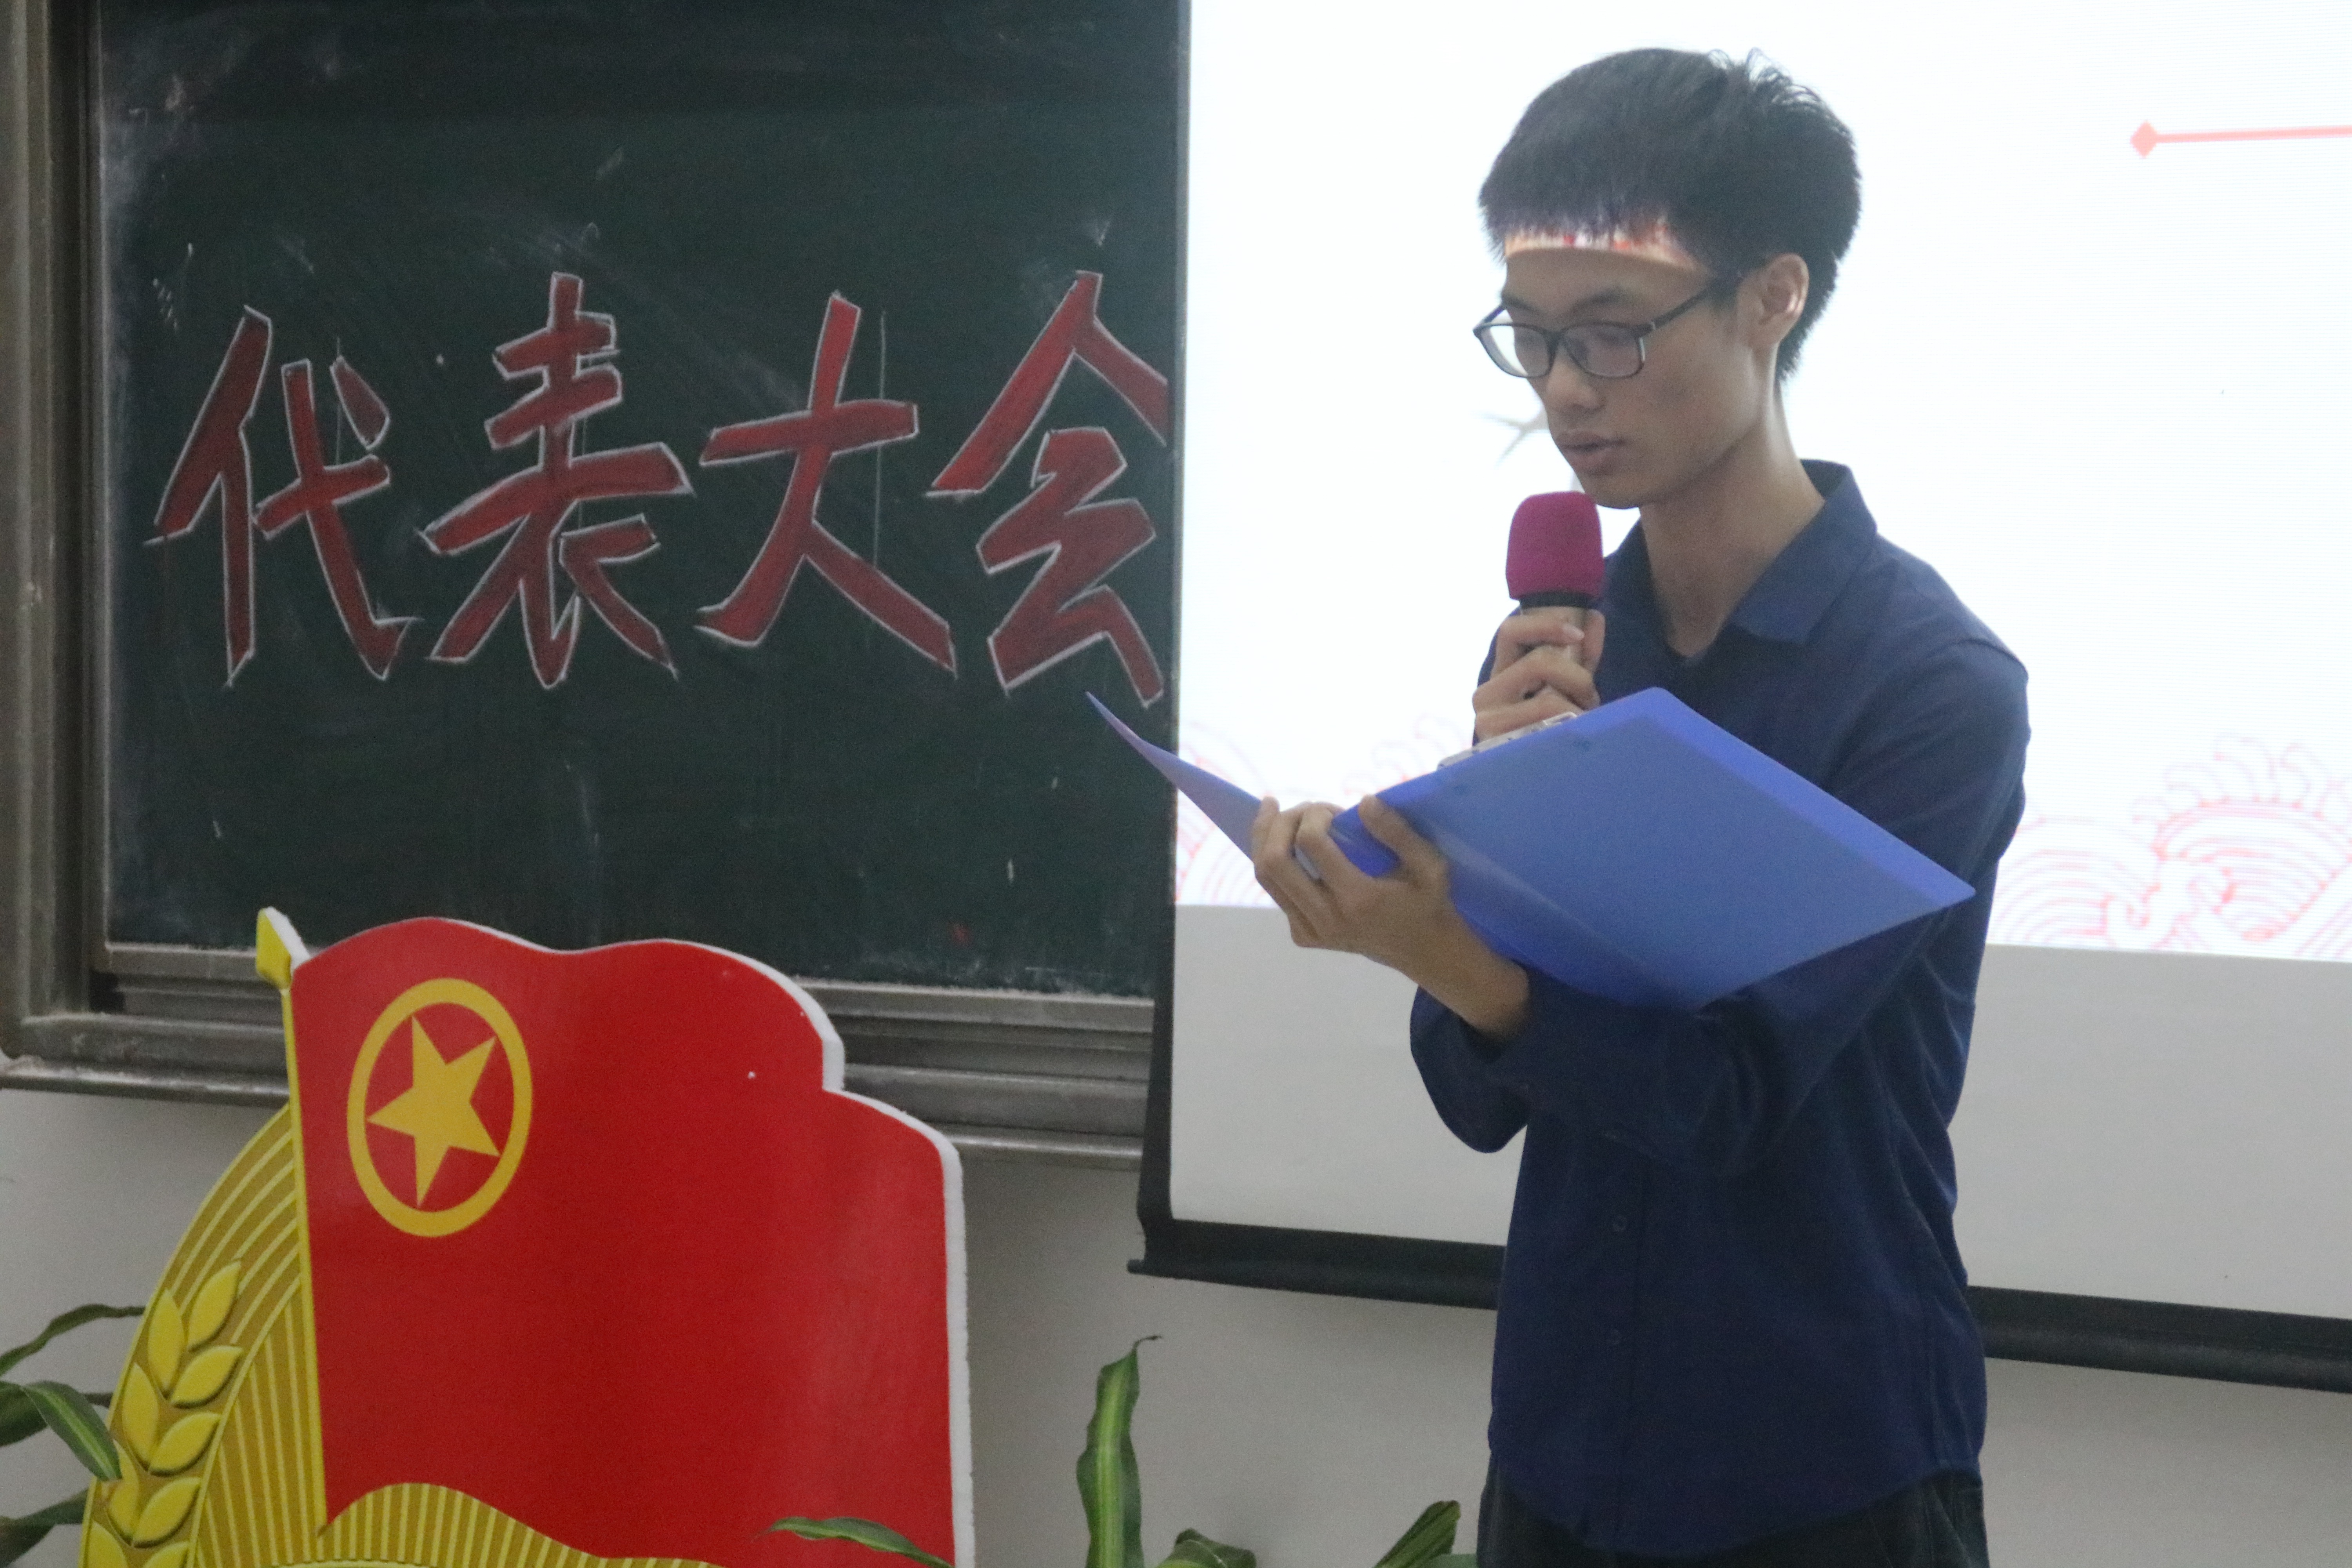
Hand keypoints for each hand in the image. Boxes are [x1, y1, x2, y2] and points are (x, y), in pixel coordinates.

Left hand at [1249, 794, 1530, 1036]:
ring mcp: (1311, 931)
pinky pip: (1276, 893)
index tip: (1330, 809)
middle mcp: (1327, 919)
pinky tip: (1285, 843)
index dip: (1312, 815)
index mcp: (1358, 899)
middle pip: (1274, 861)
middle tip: (1295, 807)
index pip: (1311, 843)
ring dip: (1265, 839)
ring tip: (1276, 813)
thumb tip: (1363, 801)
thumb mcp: (1430, 865)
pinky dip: (1273, 863)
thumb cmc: (1427, 901)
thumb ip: (1398, 832)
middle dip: (1277, 823)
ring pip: (1265, 878)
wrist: (1422, 951)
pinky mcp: (1303, 936)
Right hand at [1473, 607, 1605, 743]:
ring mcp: (1489, 724)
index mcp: (1499, 675)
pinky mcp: (1500, 749)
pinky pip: (1550, 731)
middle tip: (1588, 698)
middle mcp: (1485, 696)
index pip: (1511, 632)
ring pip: (1548, 699)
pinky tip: (1571, 743)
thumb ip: (1580, 656)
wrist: (1531, 785)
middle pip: (1540, 662)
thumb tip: (1594, 617)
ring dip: (1576, 710)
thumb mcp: (1566, 687)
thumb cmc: (1551, 729)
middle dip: (1577, 677)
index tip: (1578, 633)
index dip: (1547, 624)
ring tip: (1579, 726)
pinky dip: (1570, 732)